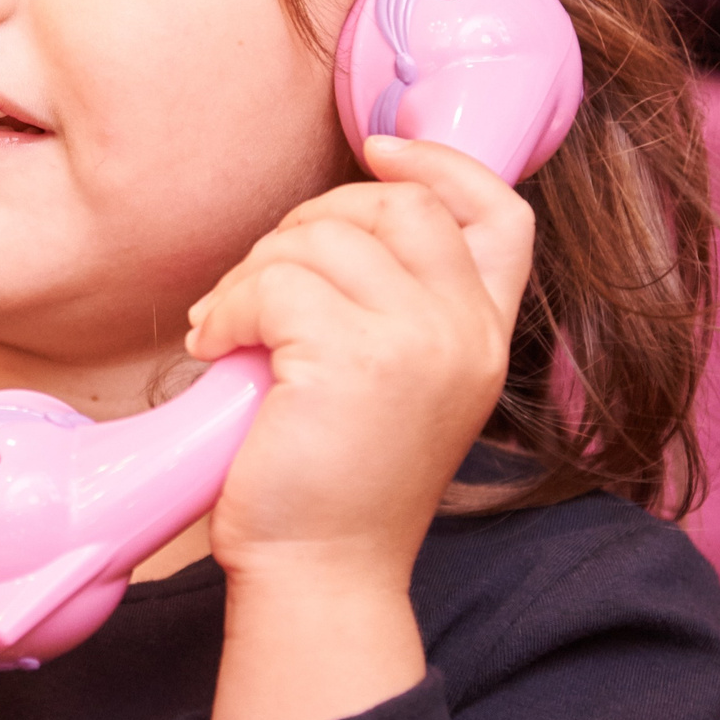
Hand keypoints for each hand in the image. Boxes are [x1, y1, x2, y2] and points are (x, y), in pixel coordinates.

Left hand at [185, 135, 534, 590]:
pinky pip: (273, 283)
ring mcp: (419, 342)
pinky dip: (227, 307)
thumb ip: (395, 307)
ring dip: (253, 273)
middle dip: (311, 222)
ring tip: (229, 327)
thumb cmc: (334, 481)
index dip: (442, 163)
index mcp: (484, 337)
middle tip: (262, 282)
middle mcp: (466, 333)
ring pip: (320, 240)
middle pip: (397, 205)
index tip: (379, 147)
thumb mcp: (395, 383)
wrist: (320, 573)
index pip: (502, 214)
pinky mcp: (355, 359)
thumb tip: (333, 219)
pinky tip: (216, 347)